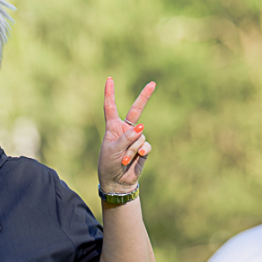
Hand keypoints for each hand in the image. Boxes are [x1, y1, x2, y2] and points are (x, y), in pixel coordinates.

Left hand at [98, 78, 155, 193]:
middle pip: (136, 110)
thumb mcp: (112, 150)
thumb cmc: (109, 165)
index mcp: (113, 127)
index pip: (111, 107)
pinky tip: (136, 158)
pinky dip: (140, 152)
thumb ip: (126, 138)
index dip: (110, 93)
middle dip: (145, 97)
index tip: (110, 79)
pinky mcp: (144, 148)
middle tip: (153, 83)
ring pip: (139, 136)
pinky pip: (145, 145)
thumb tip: (141, 127)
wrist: (117, 182)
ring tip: (123, 160)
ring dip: (131, 149)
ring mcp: (136, 138)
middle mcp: (125, 130)